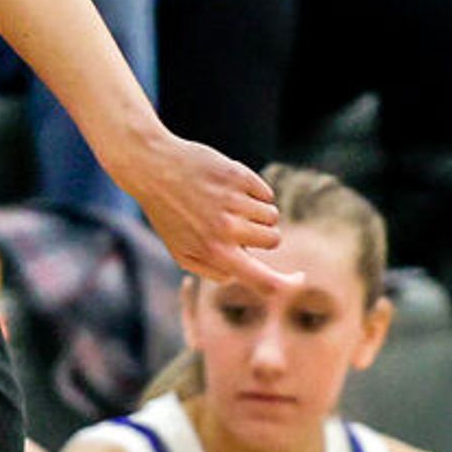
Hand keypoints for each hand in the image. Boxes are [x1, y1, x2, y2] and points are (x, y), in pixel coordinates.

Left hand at [111, 126, 293, 289]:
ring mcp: (234, 201)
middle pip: (274, 240)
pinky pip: (265, 192)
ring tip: (229, 205)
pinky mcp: (238, 176)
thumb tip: (240, 274)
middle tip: (238, 226)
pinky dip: (254, 192)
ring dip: (257, 213)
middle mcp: (227, 229)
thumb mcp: (181, 250)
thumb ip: (211, 269)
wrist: (153, 168)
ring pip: (272, 215)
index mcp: (215, 253)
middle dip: (262, 235)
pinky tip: (230, 188)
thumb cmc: (168, 214)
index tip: (299, 279)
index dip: (286, 284)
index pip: (262, 278)